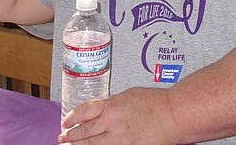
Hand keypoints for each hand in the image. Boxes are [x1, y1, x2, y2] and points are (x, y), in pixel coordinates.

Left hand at [58, 87, 178, 144]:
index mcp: (111, 106)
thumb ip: (111, 103)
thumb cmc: (155, 103)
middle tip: (62, 138)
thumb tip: (99, 109)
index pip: (84, 112)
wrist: (173, 115)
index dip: (71, 118)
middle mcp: (112, 123)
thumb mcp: (127, 95)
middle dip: (70, 136)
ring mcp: (119, 139)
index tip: (65, 121)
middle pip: (84, 131)